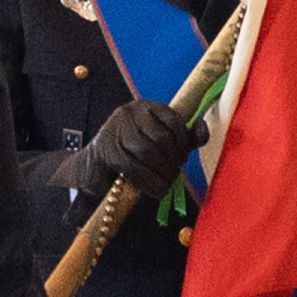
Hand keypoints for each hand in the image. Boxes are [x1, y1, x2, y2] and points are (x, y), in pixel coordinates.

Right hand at [63, 99, 201, 197]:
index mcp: (145, 107)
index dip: (185, 142)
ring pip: (148, 151)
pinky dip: (151, 182)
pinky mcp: (106, 150)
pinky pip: (134, 167)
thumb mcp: (161, 143)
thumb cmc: (132, 156)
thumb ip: (184, 137)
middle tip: (174, 173)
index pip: (175, 120)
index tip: (183, 157)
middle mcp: (129, 112)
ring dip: (163, 172)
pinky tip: (157, 189)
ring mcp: (115, 129)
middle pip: (162, 138)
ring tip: (167, 181)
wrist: (94, 169)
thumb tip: (202, 129)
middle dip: (174, 160)